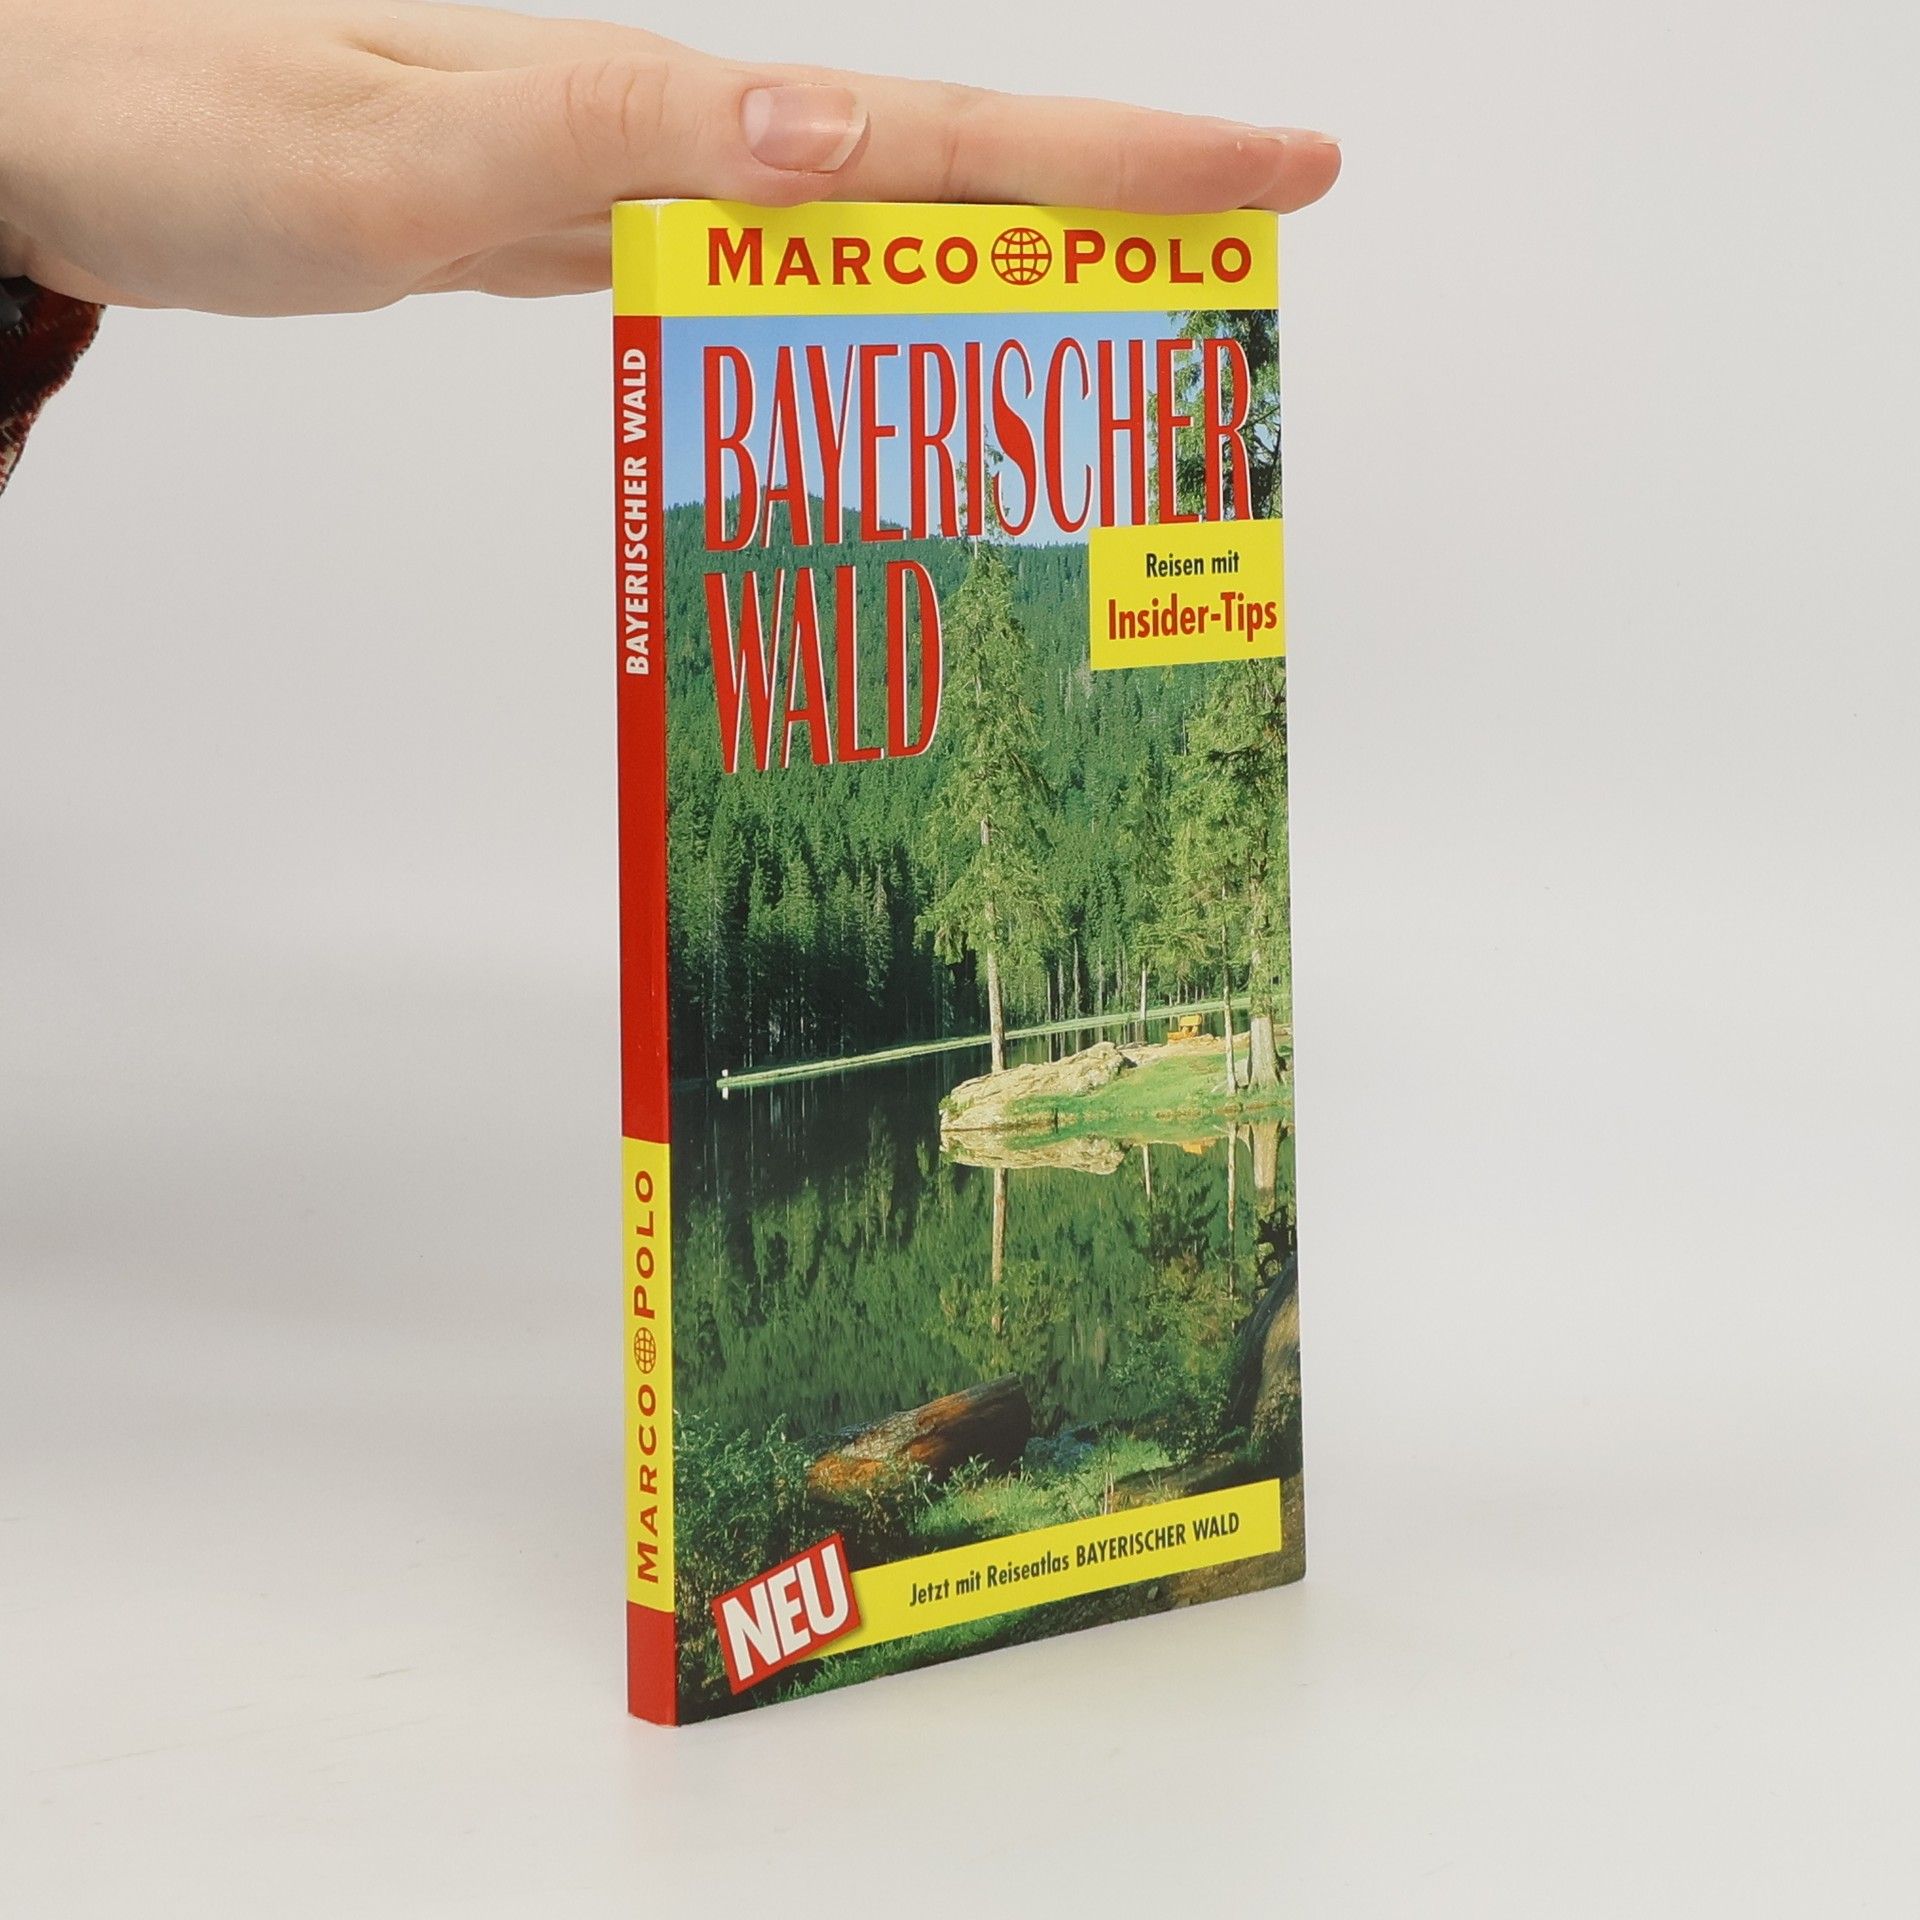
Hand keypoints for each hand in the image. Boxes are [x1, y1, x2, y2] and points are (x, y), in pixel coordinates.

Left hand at [0, 0, 1339, 315]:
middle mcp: (650, 132)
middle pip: (922, 176)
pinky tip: (884, 373)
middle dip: (1100, 218)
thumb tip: (829, 141)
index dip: (1107, 159)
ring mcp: (615, 182)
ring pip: (852, 233)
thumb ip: (600, 146)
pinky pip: (753, 281)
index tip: (1277, 167)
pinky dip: (848, 325)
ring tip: (1112, 357)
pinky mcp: (568, 229)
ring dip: (993, 284)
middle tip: (1249, 269)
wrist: (35, 125)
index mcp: (639, 105)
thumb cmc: (165, 123)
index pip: (920, 132)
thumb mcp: (385, 148)